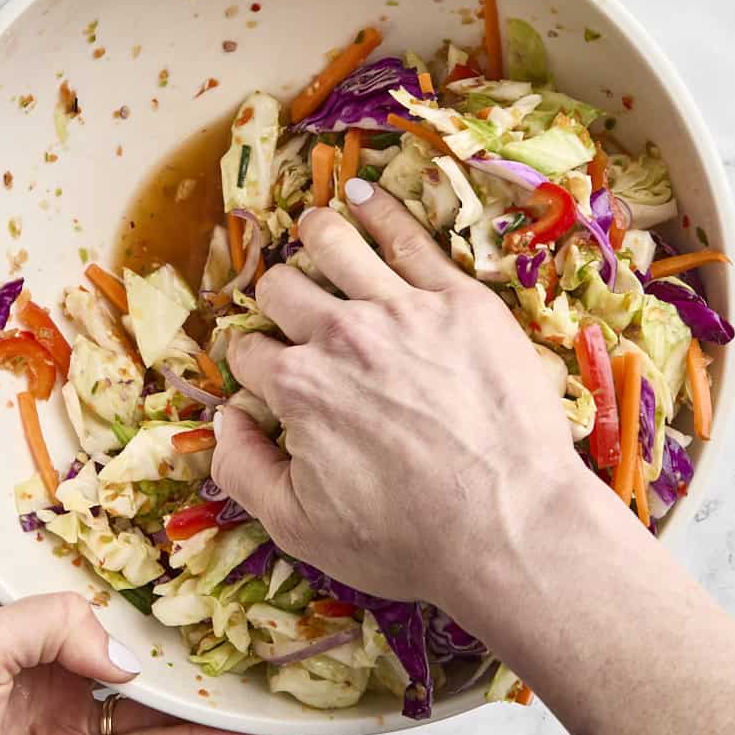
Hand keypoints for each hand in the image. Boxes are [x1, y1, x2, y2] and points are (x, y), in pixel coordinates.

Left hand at [0, 592, 280, 734]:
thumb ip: (48, 623)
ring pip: (161, 716)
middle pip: (148, 664)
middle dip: (201, 659)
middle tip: (257, 651)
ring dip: (213, 711)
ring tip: (264, 703)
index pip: (114, 613)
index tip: (211, 598)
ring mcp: (77, 733)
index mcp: (37, 636)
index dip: (162, 607)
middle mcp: (65, 680)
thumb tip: (121, 651)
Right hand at [211, 179, 584, 603]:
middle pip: (282, 288)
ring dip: (315, 235)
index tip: (270, 372)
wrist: (512, 524)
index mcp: (296, 386)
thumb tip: (222, 420)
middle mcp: (339, 334)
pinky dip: (379, 209)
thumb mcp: (299, 528)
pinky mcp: (460, 298)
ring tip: (317, 230)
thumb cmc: (407, 539)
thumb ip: (243, 471)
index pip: (250, 351)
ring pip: (334, 243)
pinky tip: (366, 196)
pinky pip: (409, 235)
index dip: (254, 363)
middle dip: (278, 298)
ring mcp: (401, 308)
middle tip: (295, 311)